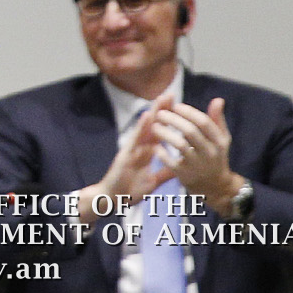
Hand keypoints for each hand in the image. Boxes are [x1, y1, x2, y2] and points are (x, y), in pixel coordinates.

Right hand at [77, 93, 175, 224]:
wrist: (113, 199)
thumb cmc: (130, 190)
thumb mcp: (153, 181)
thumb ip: (165, 173)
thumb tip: (180, 166)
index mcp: (147, 153)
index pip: (160, 133)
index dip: (168, 120)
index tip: (178, 107)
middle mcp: (140, 147)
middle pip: (153, 125)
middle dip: (162, 110)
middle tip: (171, 94)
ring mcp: (132, 149)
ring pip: (145, 127)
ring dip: (153, 112)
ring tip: (161, 98)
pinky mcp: (126, 154)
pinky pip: (135, 139)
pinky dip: (141, 127)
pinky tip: (147, 115)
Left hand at [154, 98, 242, 211]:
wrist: (215, 186)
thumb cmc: (214, 156)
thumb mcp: (220, 139)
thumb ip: (216, 120)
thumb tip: (218, 99)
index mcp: (219, 142)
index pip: (203, 122)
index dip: (188, 112)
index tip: (175, 106)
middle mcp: (210, 153)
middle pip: (190, 131)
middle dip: (173, 120)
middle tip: (160, 113)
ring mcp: (198, 165)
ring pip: (179, 145)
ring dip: (164, 133)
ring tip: (154, 126)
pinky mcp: (186, 175)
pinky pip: (170, 162)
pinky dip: (162, 153)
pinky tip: (155, 146)